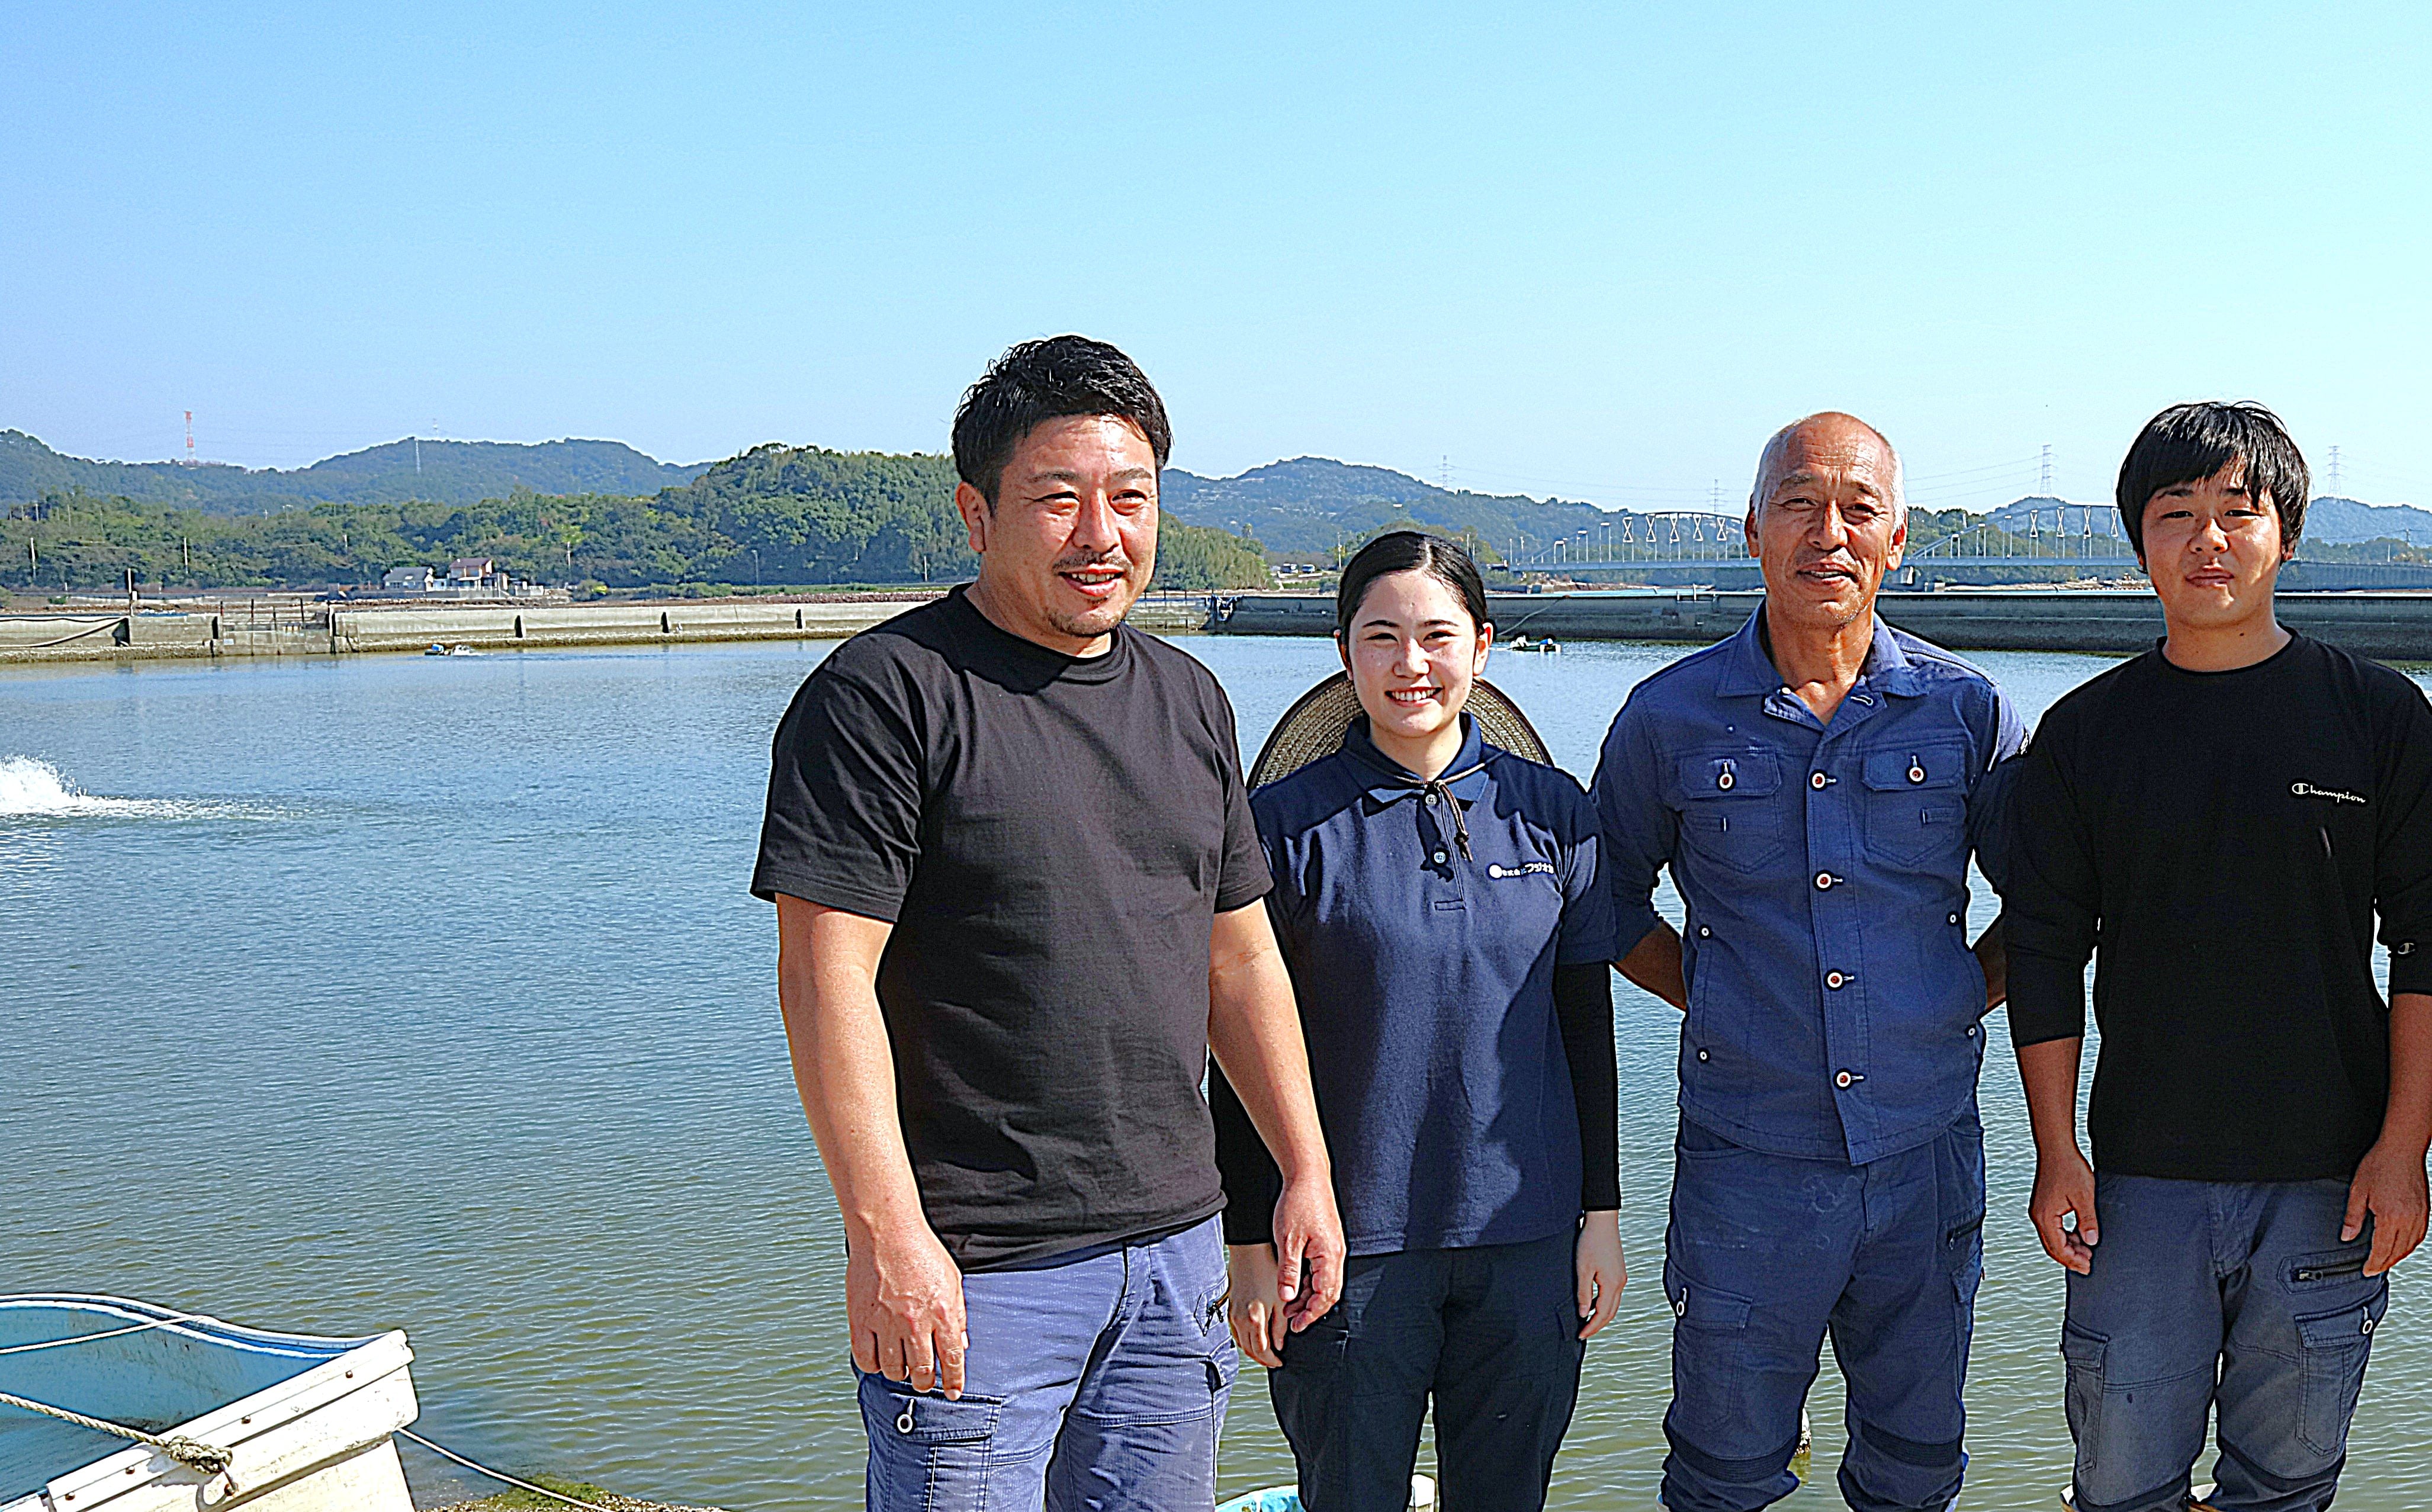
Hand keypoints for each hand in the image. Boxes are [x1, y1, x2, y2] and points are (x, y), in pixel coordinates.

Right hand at [847, 1223, 967, 1397]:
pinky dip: (874, 1365)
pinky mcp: (861, 1320)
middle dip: (925, 1382)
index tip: (952, 1392)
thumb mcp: (951, 1281)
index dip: (953, 1381)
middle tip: (923, 1379)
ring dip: (900, 1372)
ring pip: (894, 1370)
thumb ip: (958, 1316)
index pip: (951, 1360)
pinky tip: (879, 1357)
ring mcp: (886, 1323)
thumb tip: (960, 1346)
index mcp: (942, 1313)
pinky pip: (866, 1359)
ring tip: (901, 1363)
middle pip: (922, 1372)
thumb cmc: (920, 1252)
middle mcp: (916, 1323)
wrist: (886, 1231)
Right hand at [1227, 1243, 1287, 1367]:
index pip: (1262, 1351)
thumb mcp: (1281, 1299)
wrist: (1250, 1251)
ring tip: (1267, 1351)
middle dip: (1262, 1359)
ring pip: (1241, 1342)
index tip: (1281, 1362)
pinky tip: (1254, 1336)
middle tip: (1274, 1360)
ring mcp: (1232, 1314)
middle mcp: (1240, 1320)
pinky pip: (1236, 1332)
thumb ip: (1280, 1326)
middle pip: (1249, 1350)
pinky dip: (1245, 1339)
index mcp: (1254, 1319)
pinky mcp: (1229, 1307)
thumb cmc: (1267, 1271)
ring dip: (1253, 1350)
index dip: (1272, 1360)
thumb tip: (1279, 1345)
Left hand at [1272, 1173, 1345, 1330]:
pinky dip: (1309, 1281)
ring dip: (1308, 1296)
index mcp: (1330, 1256)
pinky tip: (1295, 1284)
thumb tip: (1288, 1297)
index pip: (1325, 1296)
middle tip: (1292, 1320)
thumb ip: (1289, 1271)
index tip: (1296, 1326)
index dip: (1311, 1314)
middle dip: (1310, 1309)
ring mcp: (1333, 1248)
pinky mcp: (1327, 1242)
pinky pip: (1322, 1270)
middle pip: (1328, 1293)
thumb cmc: (1298, 1202)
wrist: (1307, 1175)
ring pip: (1325, 1282)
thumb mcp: (1287, 1240)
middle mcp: (1336, 1254)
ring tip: (1289, 1304)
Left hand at [1575, 1210, 1626, 1339]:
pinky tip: (1593, 1304)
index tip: (1580, 1335)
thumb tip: (1583, 1314)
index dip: (1592, 1327)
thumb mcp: (1582, 1269)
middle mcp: (1620, 1283)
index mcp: (1612, 1284)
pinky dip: (1604, 1304)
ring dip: (1601, 1315)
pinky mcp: (1619, 1272)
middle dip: (1598, 1325)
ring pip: (1613, 1304)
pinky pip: (1613, 1294)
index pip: (1602, 1314)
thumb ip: (1584, 1293)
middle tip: (1583, 1332)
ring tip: (1587, 1321)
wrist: (1603, 1221)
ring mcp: (1621, 1277)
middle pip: (1611, 1312)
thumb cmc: (1590, 1242)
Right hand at [2028, 1146, 2099, 1273]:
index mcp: (2045, 1216)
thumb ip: (2088, 1221)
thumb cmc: (2068, 1168)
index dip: (2073, 1260)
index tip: (2088, 1266)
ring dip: (2068, 1247)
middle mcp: (2038, 1216)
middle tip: (2088, 1265)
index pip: (2058, 1248)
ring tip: (2087, 1252)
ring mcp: (2039, 1211)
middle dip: (2070, 1258)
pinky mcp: (2044, 1206)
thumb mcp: (2084, 1196)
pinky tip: (2078, 1236)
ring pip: (2052, 1238)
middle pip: (2052, 1247)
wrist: (2056, 1149)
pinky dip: (2065, 1236)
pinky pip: (2053, 1228)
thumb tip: (2091, 1241)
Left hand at [2345, 1137, 2430, 1275]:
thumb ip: (2353, 1217)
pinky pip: (2419, 1235)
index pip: (2382, 1249)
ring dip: (2398, 1257)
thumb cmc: (2379, 1165)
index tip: (2366, 1271)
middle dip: (2385, 1263)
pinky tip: (2402, 1246)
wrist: (2402, 1149)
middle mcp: (2408, 1219)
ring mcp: (2420, 1215)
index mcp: (2390, 1216)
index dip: (2374, 1263)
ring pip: (2411, 1245)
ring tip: (2386, 1261)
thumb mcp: (2358, 1190)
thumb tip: (2347, 1236)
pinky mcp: (2426, 1210)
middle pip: (2398, 1251)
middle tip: (2374, 1270)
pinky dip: (2410, 1245)